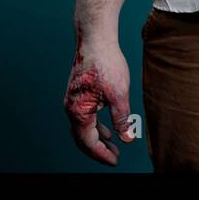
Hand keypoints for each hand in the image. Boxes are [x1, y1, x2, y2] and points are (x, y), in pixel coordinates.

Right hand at [64, 32, 135, 165]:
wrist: (95, 38)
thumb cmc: (106, 64)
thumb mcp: (119, 95)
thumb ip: (122, 120)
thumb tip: (127, 139)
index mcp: (78, 112)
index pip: (88, 143)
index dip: (102, 154)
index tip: (115, 161)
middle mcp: (71, 108)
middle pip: (82, 138)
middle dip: (98, 149)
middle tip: (114, 157)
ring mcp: (72, 100)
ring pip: (82, 127)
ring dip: (96, 138)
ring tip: (112, 144)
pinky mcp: (77, 92)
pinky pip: (83, 116)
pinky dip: (94, 125)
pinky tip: (106, 125)